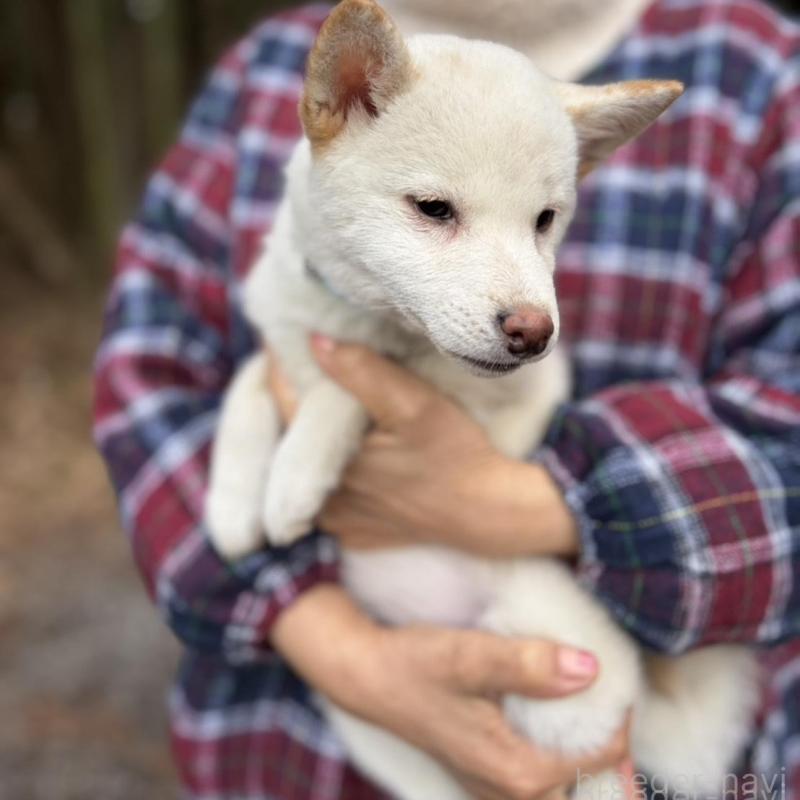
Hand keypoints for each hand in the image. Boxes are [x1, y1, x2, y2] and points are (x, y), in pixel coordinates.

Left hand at [268, 338, 578, 557]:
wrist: (486, 511)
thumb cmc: (454, 453)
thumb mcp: (413, 403)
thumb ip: (362, 371)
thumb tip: (314, 340)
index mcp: (327, 458)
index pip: (281, 396)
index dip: (283, 361)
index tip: (290, 333)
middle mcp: (320, 495)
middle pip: (288, 431)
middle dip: (297, 395)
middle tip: (311, 361)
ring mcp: (333, 519)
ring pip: (303, 463)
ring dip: (310, 432)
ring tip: (331, 400)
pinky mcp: (349, 529)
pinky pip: (324, 490)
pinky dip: (329, 465)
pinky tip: (353, 447)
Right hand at [272, 585, 628, 799]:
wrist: (366, 675)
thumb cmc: (415, 664)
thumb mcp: (470, 656)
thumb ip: (530, 664)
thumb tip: (590, 668)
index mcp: (516, 770)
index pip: (598, 757)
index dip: (619, 720)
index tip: (621, 681)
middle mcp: (507, 789)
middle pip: (584, 787)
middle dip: (611, 755)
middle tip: (617, 708)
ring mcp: (491, 785)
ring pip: (559, 789)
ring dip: (584, 762)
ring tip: (597, 722)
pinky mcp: (480, 771)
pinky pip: (535, 781)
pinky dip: (557, 762)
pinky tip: (554, 727)